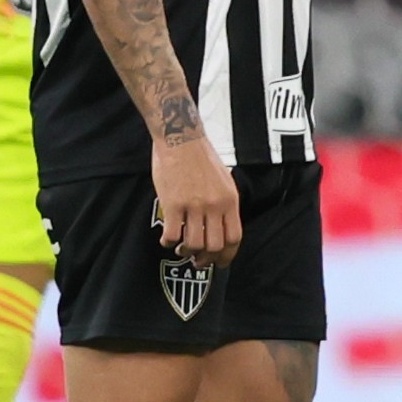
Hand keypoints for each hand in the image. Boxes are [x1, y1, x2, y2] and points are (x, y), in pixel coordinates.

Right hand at [153, 133, 241, 268]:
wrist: (181, 139)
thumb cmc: (202, 159)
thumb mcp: (224, 181)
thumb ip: (225, 204)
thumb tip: (222, 228)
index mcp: (230, 200)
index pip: (234, 238)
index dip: (227, 255)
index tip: (219, 262)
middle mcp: (214, 205)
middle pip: (215, 246)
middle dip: (205, 259)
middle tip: (196, 260)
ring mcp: (193, 205)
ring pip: (193, 244)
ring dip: (185, 252)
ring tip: (180, 248)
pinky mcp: (172, 204)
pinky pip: (171, 234)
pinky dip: (168, 242)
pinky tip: (167, 238)